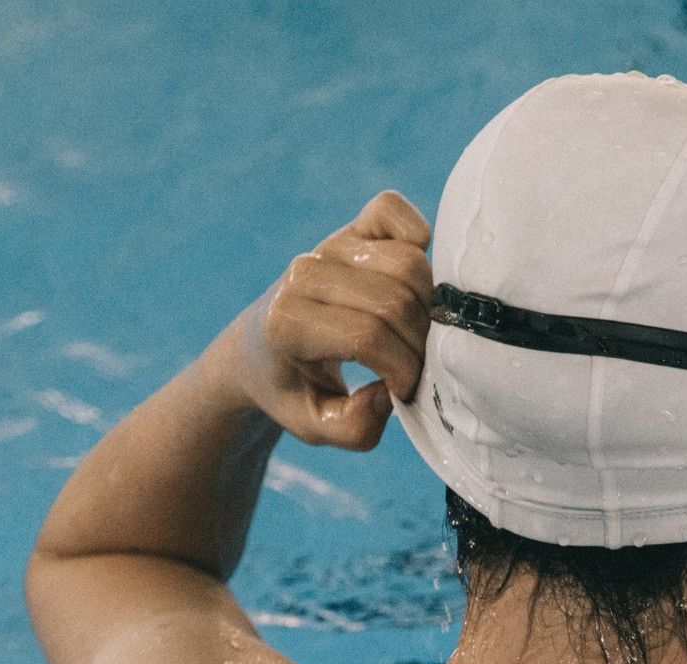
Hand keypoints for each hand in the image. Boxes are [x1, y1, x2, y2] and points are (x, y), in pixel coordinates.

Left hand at [227, 190, 433, 450]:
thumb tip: (390, 394)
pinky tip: (414, 280)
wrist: (258, 350)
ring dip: (429, 306)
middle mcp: (303, 275)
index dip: (402, 371)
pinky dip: (417, 237)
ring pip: (410, 264)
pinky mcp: (350, 229)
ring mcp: (327, 246)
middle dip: (421, 344)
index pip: (369, 336)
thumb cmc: (294, 391)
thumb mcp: (314, 427)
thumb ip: (354, 429)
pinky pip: (394, 212)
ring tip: (415, 333)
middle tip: (414, 366)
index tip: (401, 392)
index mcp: (286, 323)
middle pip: (398, 301)